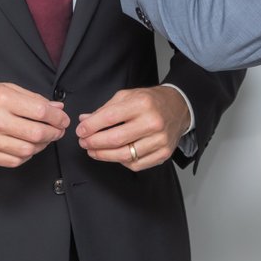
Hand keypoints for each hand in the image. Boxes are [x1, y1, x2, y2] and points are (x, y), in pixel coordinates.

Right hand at [0, 81, 69, 167]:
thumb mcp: (5, 88)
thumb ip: (32, 99)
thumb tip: (56, 108)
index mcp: (2, 99)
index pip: (40, 111)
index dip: (57, 117)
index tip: (63, 119)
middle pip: (37, 133)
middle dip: (54, 133)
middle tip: (58, 130)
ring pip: (28, 150)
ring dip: (42, 145)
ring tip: (44, 138)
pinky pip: (14, 161)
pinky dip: (27, 156)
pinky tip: (28, 147)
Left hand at [75, 86, 190, 171]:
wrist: (179, 107)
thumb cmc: (151, 101)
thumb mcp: (127, 96)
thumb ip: (105, 109)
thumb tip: (85, 121)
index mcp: (142, 104)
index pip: (109, 118)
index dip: (91, 126)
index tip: (81, 130)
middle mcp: (152, 122)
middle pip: (115, 139)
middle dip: (94, 143)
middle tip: (84, 142)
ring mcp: (159, 140)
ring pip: (124, 155)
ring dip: (104, 155)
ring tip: (94, 151)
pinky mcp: (163, 153)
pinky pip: (136, 164)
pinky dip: (121, 161)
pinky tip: (114, 155)